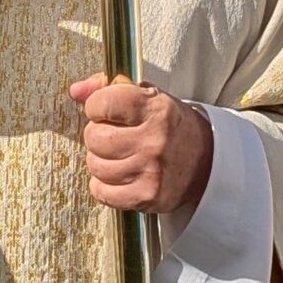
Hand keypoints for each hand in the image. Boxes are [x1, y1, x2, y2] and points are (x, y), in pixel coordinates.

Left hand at [71, 75, 214, 215]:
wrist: (206, 163)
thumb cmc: (170, 126)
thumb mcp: (147, 96)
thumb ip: (108, 87)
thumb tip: (76, 91)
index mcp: (155, 109)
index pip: (103, 103)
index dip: (96, 106)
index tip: (104, 110)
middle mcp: (154, 140)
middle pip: (94, 137)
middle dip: (97, 134)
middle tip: (113, 135)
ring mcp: (150, 171)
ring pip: (95, 165)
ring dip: (100, 160)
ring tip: (118, 156)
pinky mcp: (146, 196)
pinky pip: (101, 192)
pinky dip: (103, 185)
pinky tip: (118, 176)